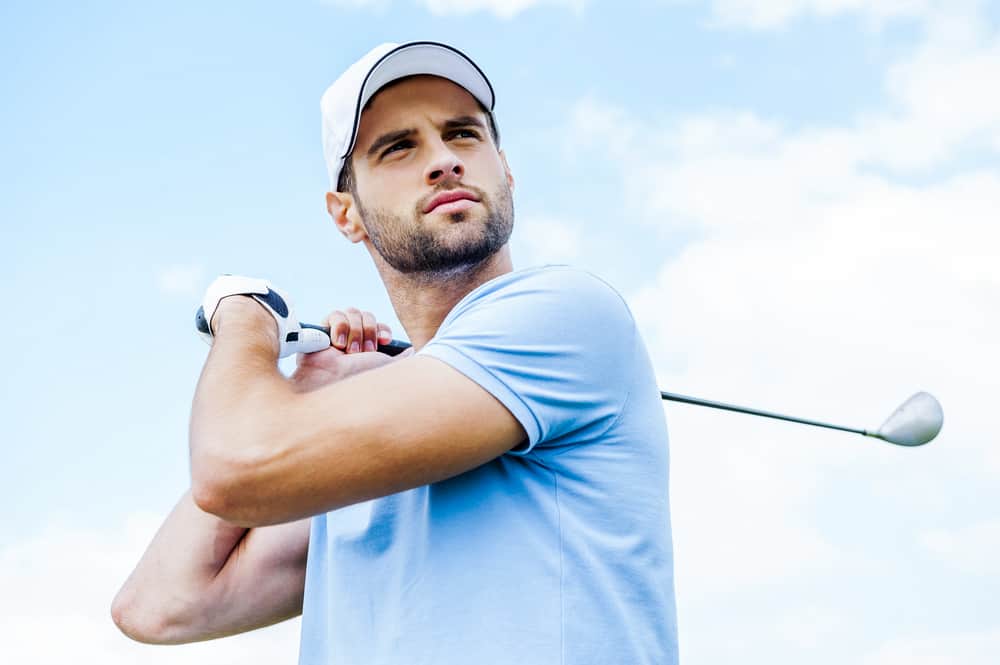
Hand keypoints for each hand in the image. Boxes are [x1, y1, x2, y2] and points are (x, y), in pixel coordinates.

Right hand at [289, 308, 412, 391]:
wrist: (333, 384)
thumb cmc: (360, 380)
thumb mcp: (388, 368)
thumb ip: (401, 358)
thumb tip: (413, 350)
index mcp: (368, 347)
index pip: (378, 326)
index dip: (382, 330)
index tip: (384, 341)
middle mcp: (353, 340)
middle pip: (366, 315)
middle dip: (368, 331)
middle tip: (364, 352)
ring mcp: (337, 334)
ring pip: (352, 312)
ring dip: (355, 332)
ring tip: (349, 351)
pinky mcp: (321, 331)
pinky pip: (335, 314)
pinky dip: (340, 327)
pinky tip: (337, 344)